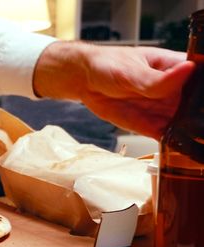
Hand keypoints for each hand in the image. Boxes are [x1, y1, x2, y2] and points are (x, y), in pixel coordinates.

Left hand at [34, 41, 194, 139]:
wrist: (86, 80)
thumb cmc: (109, 65)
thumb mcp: (132, 71)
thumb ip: (158, 79)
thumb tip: (188, 70)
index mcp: (179, 67)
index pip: (203, 80)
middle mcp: (178, 90)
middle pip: (200, 106)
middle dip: (202, 118)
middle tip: (202, 128)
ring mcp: (167, 109)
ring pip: (189, 125)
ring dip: (194, 134)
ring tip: (199, 142)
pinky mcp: (153, 126)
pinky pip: (169, 138)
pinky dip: (176, 145)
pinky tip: (183, 150)